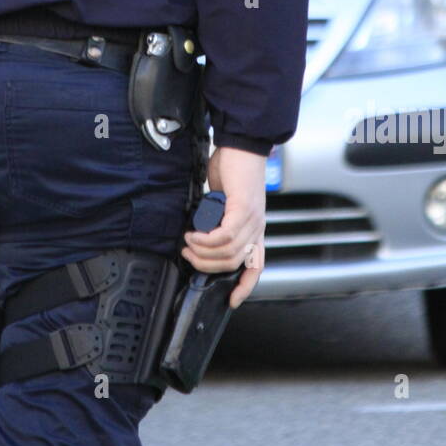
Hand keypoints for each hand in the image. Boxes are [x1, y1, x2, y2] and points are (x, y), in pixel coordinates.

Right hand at [181, 146, 266, 308]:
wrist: (242, 145)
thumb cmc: (233, 168)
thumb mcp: (226, 201)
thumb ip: (219, 219)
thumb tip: (201, 231)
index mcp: (255, 229)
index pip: (255, 266)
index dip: (245, 287)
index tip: (231, 300)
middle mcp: (257, 228)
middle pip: (234, 263)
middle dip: (206, 265)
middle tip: (188, 254)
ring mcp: (253, 220)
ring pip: (228, 252)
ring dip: (202, 252)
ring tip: (188, 242)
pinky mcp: (244, 209)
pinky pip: (224, 236)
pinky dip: (206, 240)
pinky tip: (194, 234)